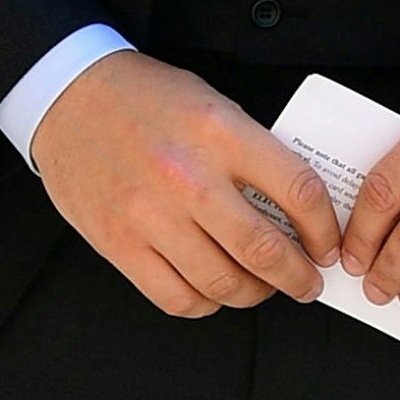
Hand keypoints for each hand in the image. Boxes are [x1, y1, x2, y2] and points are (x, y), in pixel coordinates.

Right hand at [31, 50, 341, 317]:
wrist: (71, 97)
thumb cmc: (147, 98)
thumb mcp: (214, 105)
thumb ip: (252, 152)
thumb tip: (294, 208)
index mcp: (222, 133)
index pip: (298, 190)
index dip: (323, 228)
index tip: (328, 244)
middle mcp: (189, 177)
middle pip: (264, 250)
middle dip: (298, 277)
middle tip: (308, 283)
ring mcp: (151, 216)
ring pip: (222, 283)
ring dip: (254, 294)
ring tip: (262, 287)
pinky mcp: (119, 245)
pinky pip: (176, 297)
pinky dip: (205, 303)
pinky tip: (214, 290)